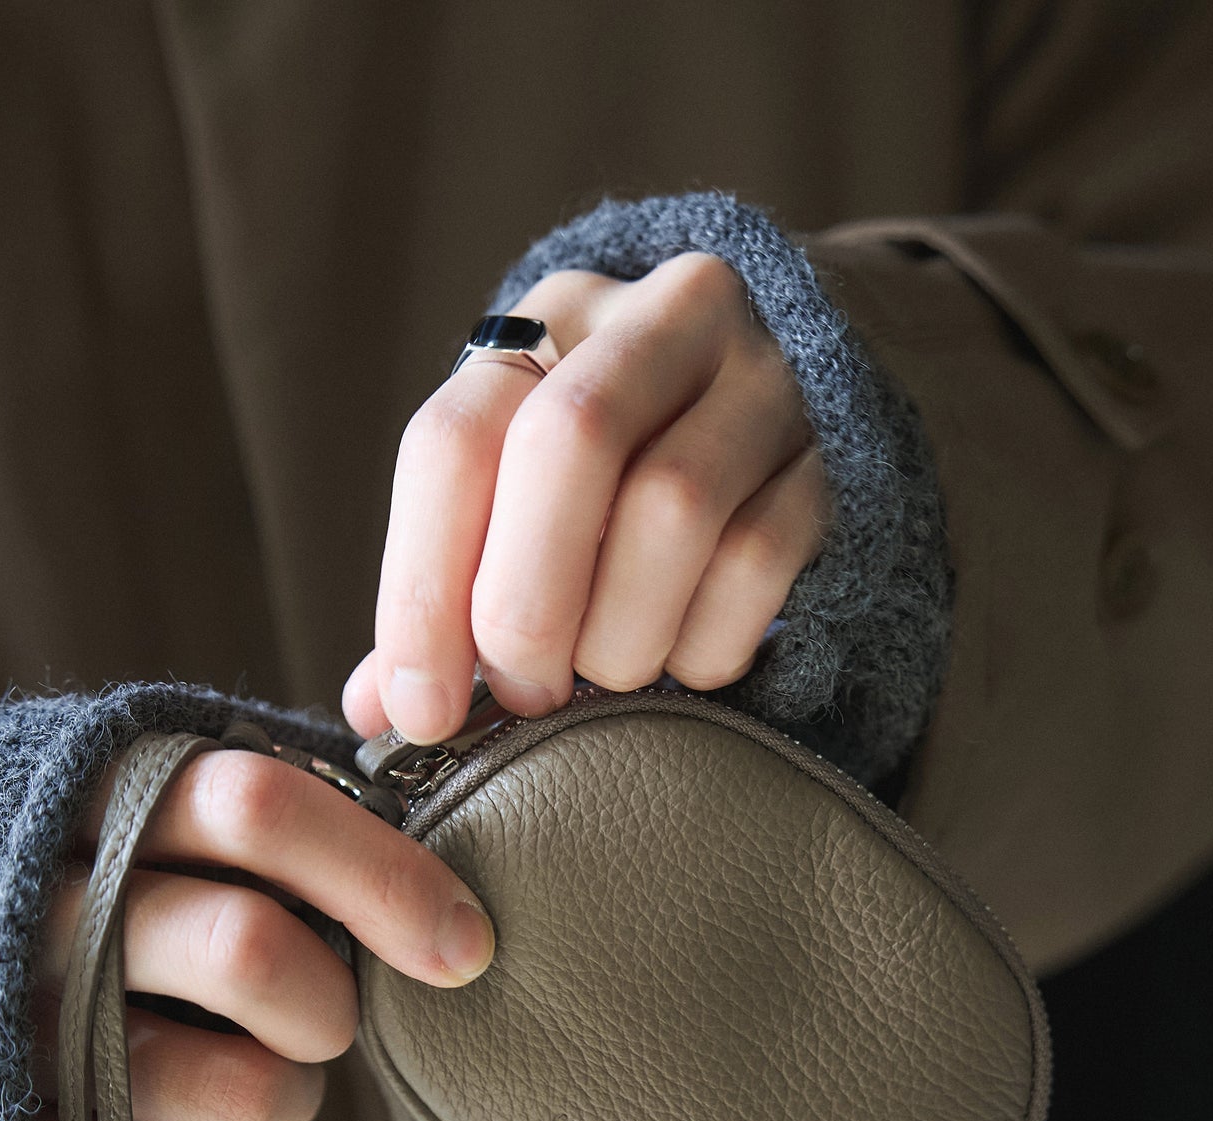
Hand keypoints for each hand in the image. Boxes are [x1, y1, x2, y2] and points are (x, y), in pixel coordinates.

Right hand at [32, 749, 494, 1120]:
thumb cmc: (110, 880)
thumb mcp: (162, 810)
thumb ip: (277, 816)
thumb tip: (436, 885)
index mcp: (103, 799)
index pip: (256, 808)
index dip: (382, 875)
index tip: (464, 941)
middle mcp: (52, 907)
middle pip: (248, 950)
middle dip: (330, 1003)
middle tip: (331, 1018)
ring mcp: (29, 1029)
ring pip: (244, 1085)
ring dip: (295, 1093)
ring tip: (270, 1070)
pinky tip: (205, 1120)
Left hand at [343, 252, 831, 744]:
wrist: (807, 395)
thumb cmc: (626, 474)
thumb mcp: (527, 495)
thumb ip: (454, 589)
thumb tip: (378, 710)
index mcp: (550, 320)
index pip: (455, 441)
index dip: (422, 591)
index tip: (419, 710)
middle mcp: (659, 318)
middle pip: (571, 443)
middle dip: (528, 603)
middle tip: (523, 695)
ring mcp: (763, 378)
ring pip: (674, 509)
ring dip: (619, 636)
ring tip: (605, 674)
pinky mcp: (835, 453)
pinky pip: (760, 561)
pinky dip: (706, 643)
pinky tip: (684, 661)